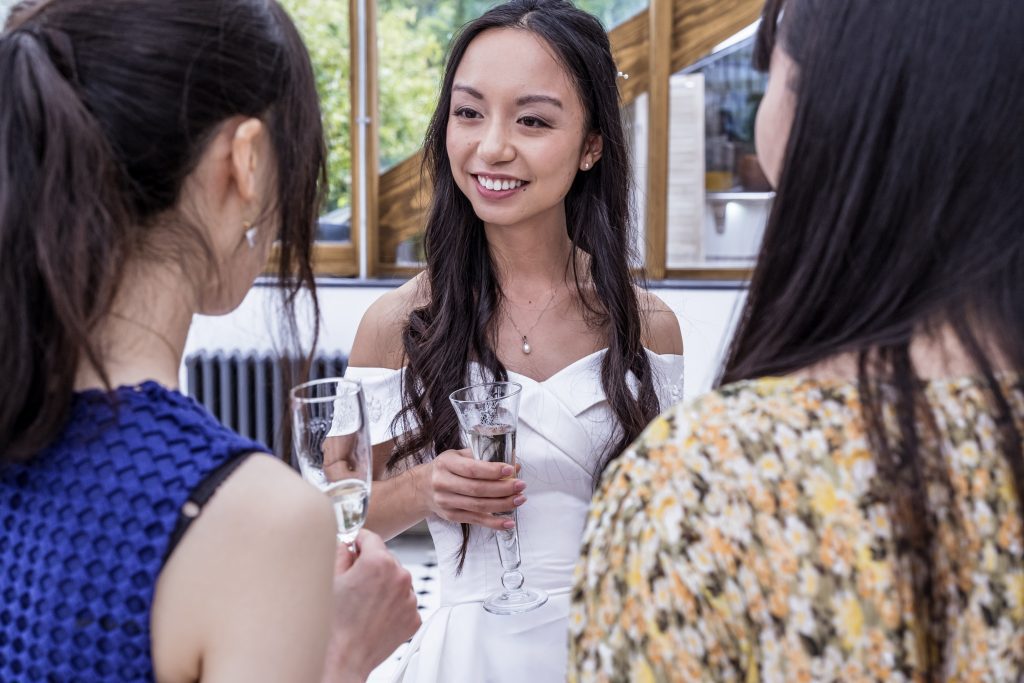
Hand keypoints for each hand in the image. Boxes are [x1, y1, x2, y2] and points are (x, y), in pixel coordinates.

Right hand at [321, 530, 420, 682]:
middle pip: (386, 558)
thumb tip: (346, 543)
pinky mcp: (414, 617)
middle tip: (354, 583)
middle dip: (371, 565)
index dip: (357, 541)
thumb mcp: (331, 578)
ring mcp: (409, 598)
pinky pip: (403, 601)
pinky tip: (374, 614)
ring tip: (364, 603)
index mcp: (379, 562)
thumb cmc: (334, 622)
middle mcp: (400, 576)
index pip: (370, 538)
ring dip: (384, 585)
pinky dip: (392, 604)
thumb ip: (341, 552)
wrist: (345, 656)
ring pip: (397, 580)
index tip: (353, 547)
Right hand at [419, 448, 525, 529]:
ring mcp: (446, 502)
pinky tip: (509, 522)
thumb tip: (514, 466)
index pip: (471, 469)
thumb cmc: (446, 468)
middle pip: (477, 489)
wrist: (422, 487)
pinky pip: (476, 520)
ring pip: (479, 506)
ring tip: (519, 499)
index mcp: (446, 464)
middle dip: (503, 488)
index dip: (493, 470)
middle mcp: (443, 483)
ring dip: (503, 504)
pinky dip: (494, 523)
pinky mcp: (452, 516)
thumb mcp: (458, 456)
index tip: (511, 469)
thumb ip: (483, 457)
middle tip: (521, 485)